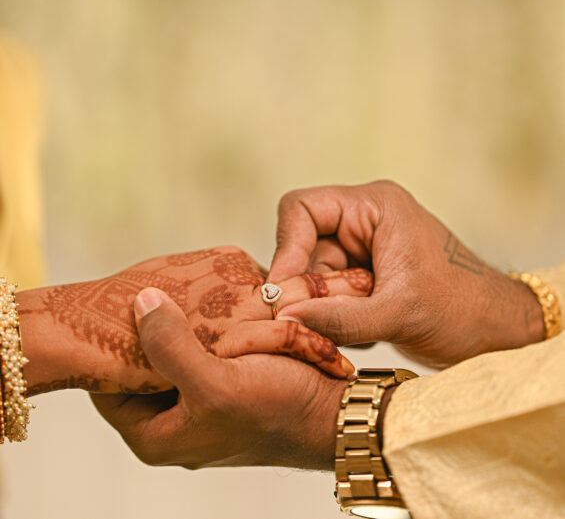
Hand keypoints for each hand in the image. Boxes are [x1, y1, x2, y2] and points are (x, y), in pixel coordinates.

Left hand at [19, 246, 368, 393]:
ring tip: (168, 290)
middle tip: (140, 292)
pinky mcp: (221, 382)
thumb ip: (171, 348)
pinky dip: (196, 327)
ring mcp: (197, 400)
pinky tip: (200, 301)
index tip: (109, 310)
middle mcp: (173, 419)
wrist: (332, 413)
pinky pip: (196, 349)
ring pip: (168, 355)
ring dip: (171, 325)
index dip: (105, 350)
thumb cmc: (277, 410)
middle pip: (138, 369)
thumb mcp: (216, 385)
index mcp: (156, 434)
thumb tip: (141, 303)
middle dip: (140, 332)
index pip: (106, 388)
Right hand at [268, 181, 543, 367]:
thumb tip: (283, 317)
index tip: (280, 290)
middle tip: (311, 323)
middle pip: (304, 245)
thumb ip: (337, 318)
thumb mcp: (397, 314)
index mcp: (375, 207)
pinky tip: (365, 331)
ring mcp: (363, 247)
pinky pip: (328, 289)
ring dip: (322, 305)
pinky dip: (334, 314)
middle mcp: (364, 220)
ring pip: (313, 272)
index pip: (303, 208)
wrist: (496, 331)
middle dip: (307, 286)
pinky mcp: (364, 272)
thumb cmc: (462, 310)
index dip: (286, 247)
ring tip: (357, 330)